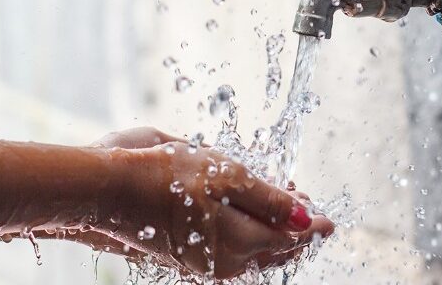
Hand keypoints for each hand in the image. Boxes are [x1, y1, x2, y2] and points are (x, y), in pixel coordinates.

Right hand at [102, 140, 333, 278]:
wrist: (111, 193)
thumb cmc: (168, 178)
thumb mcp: (228, 178)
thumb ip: (269, 200)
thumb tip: (303, 217)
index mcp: (242, 242)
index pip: (291, 236)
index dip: (312, 225)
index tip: (330, 220)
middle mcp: (227, 261)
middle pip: (274, 250)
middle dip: (295, 231)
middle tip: (312, 215)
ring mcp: (206, 263)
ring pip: (254, 253)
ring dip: (273, 234)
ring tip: (285, 215)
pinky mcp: (188, 257)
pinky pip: (232, 252)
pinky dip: (248, 237)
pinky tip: (247, 222)